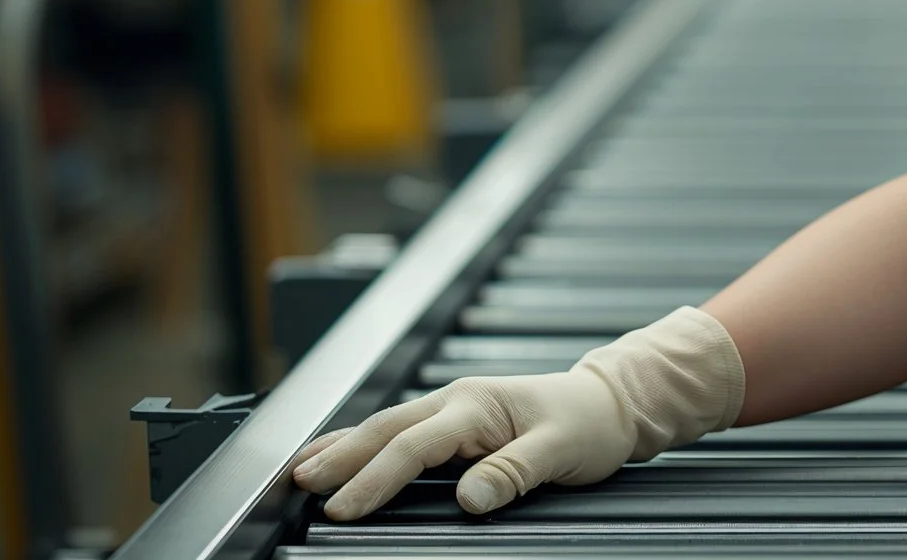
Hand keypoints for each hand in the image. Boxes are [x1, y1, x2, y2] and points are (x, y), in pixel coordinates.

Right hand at [289, 305, 743, 520]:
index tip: (343, 506)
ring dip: (343, 447)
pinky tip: (338, 454)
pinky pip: (398, 430)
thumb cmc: (588, 424)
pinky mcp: (451, 420)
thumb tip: (470, 499)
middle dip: (340, 456)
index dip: (377, 477)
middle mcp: (457, 400)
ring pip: (384, 425)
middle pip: (385, 429)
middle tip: (299, 484)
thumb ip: (514, 472)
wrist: (607, 404)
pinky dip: (363, 442)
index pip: (415, 445)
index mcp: (478, 404)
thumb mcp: (562, 451)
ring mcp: (451, 407)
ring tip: (300, 470)